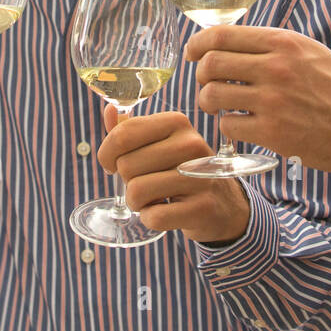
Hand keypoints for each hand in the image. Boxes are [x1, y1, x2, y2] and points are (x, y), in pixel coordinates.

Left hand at [97, 104, 250, 244]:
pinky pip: (153, 217)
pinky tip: (165, 212)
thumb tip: (108, 111)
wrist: (223, 204)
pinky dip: (150, 219)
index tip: (112, 164)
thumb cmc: (181, 170)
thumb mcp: (159, 144)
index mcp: (176, 122)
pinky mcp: (203, 207)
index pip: (122, 134)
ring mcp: (199, 176)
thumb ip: (130, 129)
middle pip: (126, 166)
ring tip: (153, 198)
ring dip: (136, 202)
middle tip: (145, 182)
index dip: (106, 154)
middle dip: (126, 181)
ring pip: (136, 191)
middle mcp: (191, 144)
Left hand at [184, 25, 330, 178]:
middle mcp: (275, 68)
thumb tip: (228, 41)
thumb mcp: (308, 50)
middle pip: (211, 63)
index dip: (198, 43)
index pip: (222, 35)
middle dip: (201, 73)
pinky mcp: (272, 132)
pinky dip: (226, 124)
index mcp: (283, 42)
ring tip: (215, 103)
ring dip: (207, 100)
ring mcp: (272, 101)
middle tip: (206, 81)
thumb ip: (270, 44)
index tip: (192, 52)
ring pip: (213, 94)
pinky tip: (238, 122)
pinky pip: (227, 124)